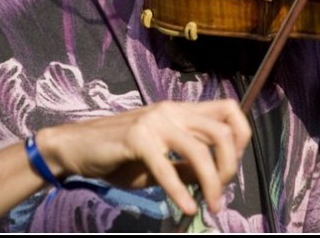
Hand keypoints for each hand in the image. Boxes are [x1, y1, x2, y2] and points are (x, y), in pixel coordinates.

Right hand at [38, 99, 250, 215]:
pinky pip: (167, 167)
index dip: (242, 136)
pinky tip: (185, 209)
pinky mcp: (137, 137)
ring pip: (200, 149)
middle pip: (222, 132)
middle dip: (231, 167)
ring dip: (212, 183)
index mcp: (180, 111)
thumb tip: (216, 180)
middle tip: (220, 195)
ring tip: (210, 207)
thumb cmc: (120, 154)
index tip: (233, 167)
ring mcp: (155, 121)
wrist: (77, 147)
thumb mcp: (160, 159)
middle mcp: (172, 110)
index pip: (228, 109)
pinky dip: (179, 191)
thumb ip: (187, 165)